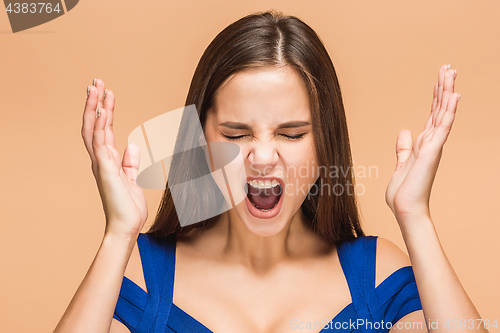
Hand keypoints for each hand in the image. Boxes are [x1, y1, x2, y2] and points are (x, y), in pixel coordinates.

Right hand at [81, 79, 147, 238]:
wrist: (126, 227)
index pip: (102, 130)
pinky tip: (103, 112)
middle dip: (94, 103)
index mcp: (107, 160)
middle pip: (93, 125)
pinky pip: (101, 145)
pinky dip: (101, 127)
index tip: (105, 92)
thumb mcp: (132, 179)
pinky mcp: (106, 171)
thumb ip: (130, 162)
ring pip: (94, 130)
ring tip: (97, 88)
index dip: (103, 110)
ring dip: (95, 108)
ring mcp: (101, 165)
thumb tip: (132, 144)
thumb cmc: (128, 206)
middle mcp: (100, 160)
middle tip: (96, 82)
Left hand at [385, 65, 460, 222]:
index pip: (432, 114)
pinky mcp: (432, 152)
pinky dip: (448, 111)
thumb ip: (404, 148)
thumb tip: (404, 131)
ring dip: (447, 92)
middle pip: (439, 109)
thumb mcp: (401, 163)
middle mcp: (432, 142)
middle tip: (449, 67)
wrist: (405, 209)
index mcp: (424, 144)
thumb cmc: (404, 192)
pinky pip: (443, 128)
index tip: (441, 78)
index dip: (437, 96)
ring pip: (443, 113)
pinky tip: (454, 96)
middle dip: (444, 87)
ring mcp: (434, 146)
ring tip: (452, 72)